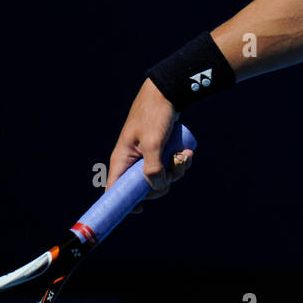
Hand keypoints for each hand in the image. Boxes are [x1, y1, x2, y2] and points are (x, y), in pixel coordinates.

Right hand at [106, 77, 192, 213]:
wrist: (167, 92)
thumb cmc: (154, 114)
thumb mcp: (153, 142)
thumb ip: (153, 167)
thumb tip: (158, 188)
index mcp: (122, 160)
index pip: (114, 189)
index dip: (124, 203)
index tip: (139, 210)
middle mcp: (132, 161)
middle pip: (145, 187)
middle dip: (164, 182)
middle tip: (175, 168)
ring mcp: (146, 156)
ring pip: (162, 177)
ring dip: (177, 171)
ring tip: (185, 156)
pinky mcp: (159, 151)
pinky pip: (169, 166)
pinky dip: (179, 163)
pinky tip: (188, 153)